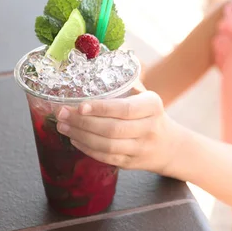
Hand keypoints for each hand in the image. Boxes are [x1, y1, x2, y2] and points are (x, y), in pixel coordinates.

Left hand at [54, 90, 183, 174]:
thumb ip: (124, 84)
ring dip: (80, 136)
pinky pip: (106, 157)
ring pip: (106, 146)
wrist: (169, 146)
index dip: (101, 108)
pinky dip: (86, 148)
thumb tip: (93, 67)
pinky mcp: (131, 163)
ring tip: (63, 126)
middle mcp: (149, 128)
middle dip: (82, 122)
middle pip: (112, 129)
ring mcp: (141, 148)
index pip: (125, 109)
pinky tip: (74, 138)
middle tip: (62, 114)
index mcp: (152, 106)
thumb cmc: (149, 114)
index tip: (80, 105)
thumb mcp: (145, 96)